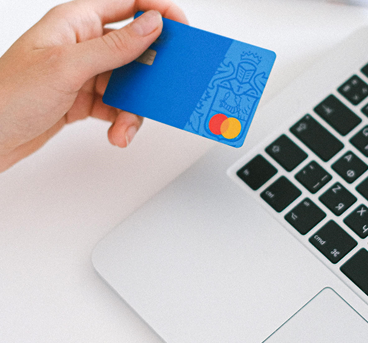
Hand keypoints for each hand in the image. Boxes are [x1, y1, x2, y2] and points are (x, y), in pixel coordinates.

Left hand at [0, 0, 187, 172]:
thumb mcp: (67, 67)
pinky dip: (121, 121)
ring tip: (124, 128)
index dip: (158, 11)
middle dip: (148, 75)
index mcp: (76, 21)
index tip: (181, 29)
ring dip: (133, 109)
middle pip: (133, 50)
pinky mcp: (85, 99)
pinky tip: (116, 134)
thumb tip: (152, 24)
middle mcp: (83, 44)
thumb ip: (113, 47)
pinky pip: (116, 106)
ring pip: (128, 84)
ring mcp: (85, 73)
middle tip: (160, 90)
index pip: (127, 3)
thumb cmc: (12, 96)